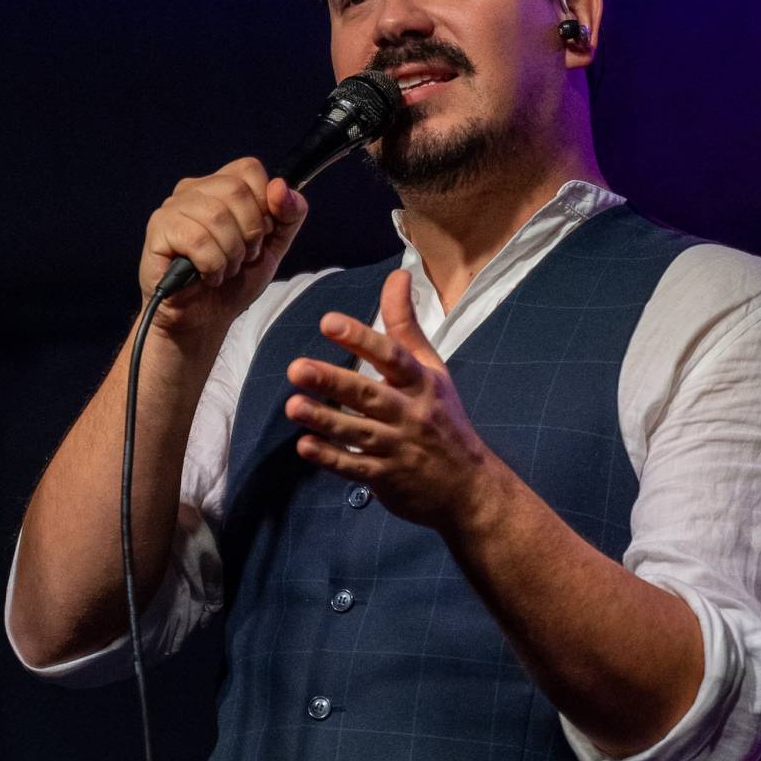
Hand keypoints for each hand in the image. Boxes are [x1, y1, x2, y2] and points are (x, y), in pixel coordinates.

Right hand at [141, 157, 306, 338]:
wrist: (204, 319)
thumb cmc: (234, 280)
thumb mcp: (274, 246)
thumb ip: (289, 214)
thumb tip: (280, 187)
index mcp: (220, 186)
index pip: (248, 169)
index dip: (264, 203)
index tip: (260, 234)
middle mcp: (193, 190)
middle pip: (236, 190)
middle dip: (250, 233)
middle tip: (241, 257)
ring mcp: (173, 207)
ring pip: (217, 216)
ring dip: (231, 254)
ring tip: (224, 269)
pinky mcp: (159, 230)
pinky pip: (197, 239)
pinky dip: (212, 265)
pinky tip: (207, 276)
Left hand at [285, 269, 504, 531]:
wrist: (468, 486)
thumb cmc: (443, 417)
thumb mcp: (431, 369)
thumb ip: (405, 325)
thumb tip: (398, 274)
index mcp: (422, 383)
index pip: (392, 356)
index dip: (361, 338)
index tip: (328, 322)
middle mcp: (411, 413)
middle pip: (369, 395)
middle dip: (333, 381)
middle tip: (297, 368)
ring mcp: (399, 448)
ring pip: (358, 432)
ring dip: (324, 419)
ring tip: (292, 405)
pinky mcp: (387, 477)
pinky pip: (355, 467)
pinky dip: (330, 457)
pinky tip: (305, 446)